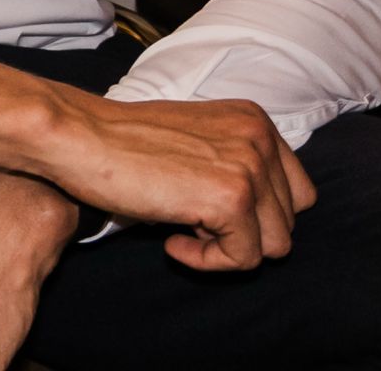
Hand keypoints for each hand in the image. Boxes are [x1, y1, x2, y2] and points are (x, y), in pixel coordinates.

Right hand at [0, 56, 316, 273]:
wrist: (84, 138)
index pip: (297, 192)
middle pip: (287, 223)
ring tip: (181, 228)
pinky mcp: (231, 198)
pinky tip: (172, 238)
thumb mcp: (196, 139)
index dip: (258, 215)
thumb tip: (262, 212)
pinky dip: (206, 260)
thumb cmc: (127, 143)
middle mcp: (260, 137)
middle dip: (241, 234)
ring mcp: (249, 166)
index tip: (212, 212)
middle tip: (191, 221)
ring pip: (274, 246)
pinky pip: (243, 260)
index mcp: (254, 120)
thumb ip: (234, 160)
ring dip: (226, 249)